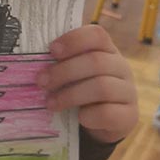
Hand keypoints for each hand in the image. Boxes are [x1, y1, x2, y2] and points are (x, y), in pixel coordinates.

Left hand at [37, 25, 137, 144]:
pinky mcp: (129, 116)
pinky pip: (108, 113)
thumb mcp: (73, 74)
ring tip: (50, 103)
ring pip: (102, 87)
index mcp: (107, 51)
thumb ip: (61, 63)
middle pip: (96, 62)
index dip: (74, 40)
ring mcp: (128, 92)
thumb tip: (31, 61)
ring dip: (70, 95)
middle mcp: (121, 67)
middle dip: (64, 72)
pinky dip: (89, 115)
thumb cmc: (81, 91)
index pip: (97, 35)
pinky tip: (78, 117)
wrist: (102, 124)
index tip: (51, 50)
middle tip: (41, 82)